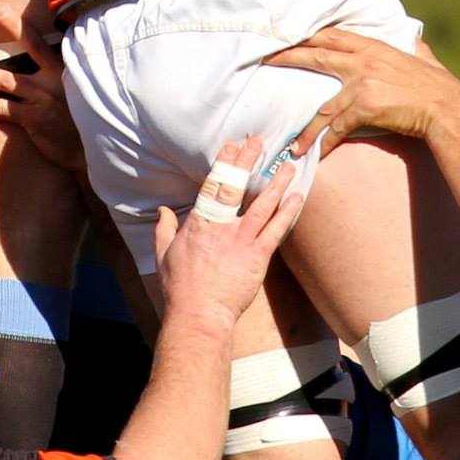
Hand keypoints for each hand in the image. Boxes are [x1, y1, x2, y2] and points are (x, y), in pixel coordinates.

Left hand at [0, 1, 86, 174]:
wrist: (90, 142)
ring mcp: (38, 102)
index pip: (33, 41)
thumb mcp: (73, 81)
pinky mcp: (32, 120)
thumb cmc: (77, 108)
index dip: (14, 25)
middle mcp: (47, 82)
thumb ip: (53, 65)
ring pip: (2, 88)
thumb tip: (33, 49)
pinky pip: (2, 111)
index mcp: (58, 67)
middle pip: (8, 69)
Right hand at [153, 137, 303, 330]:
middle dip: (249, 162)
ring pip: (262, 206)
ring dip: (276, 183)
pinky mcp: (257, 259)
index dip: (224, 163)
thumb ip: (164, 229)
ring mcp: (241, 242)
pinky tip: (297, 198)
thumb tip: (163, 210)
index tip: (233, 145)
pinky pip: (275, 231)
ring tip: (288, 165)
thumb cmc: (180, 288)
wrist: (199, 317)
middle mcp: (221, 228)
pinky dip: (287, 213)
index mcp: (198, 224)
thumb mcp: (163, 255)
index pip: (212, 184)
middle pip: (238, 188)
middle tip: (259, 142)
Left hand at [266, 29, 459, 156]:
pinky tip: (318, 155)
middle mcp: (363, 62)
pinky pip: (337, 128)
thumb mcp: (425, 60)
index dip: (309, 35)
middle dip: (289, 57)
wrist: (447, 108)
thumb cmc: (439, 87)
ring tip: (295, 144)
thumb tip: (416, 41)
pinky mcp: (364, 107)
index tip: (290, 36)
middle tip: (266, 61)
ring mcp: (362, 84)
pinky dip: (326, 143)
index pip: (333, 36)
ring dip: (308, 129)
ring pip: (324, 107)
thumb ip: (416, 49)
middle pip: (317, 56)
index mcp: (374, 48)